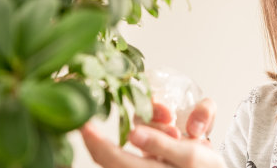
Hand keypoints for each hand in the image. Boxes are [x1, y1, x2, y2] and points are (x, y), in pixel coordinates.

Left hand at [81, 98, 222, 167]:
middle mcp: (145, 163)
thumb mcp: (189, 158)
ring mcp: (157, 157)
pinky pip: (164, 132)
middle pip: (134, 130)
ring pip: (150, 127)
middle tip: (169, 114)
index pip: (108, 155)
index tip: (82, 122)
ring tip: (190, 132)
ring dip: (168, 122)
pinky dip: (177, 126)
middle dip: (151, 116)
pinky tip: (194, 133)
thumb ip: (161, 144)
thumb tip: (132, 132)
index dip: (93, 139)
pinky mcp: (168, 151)